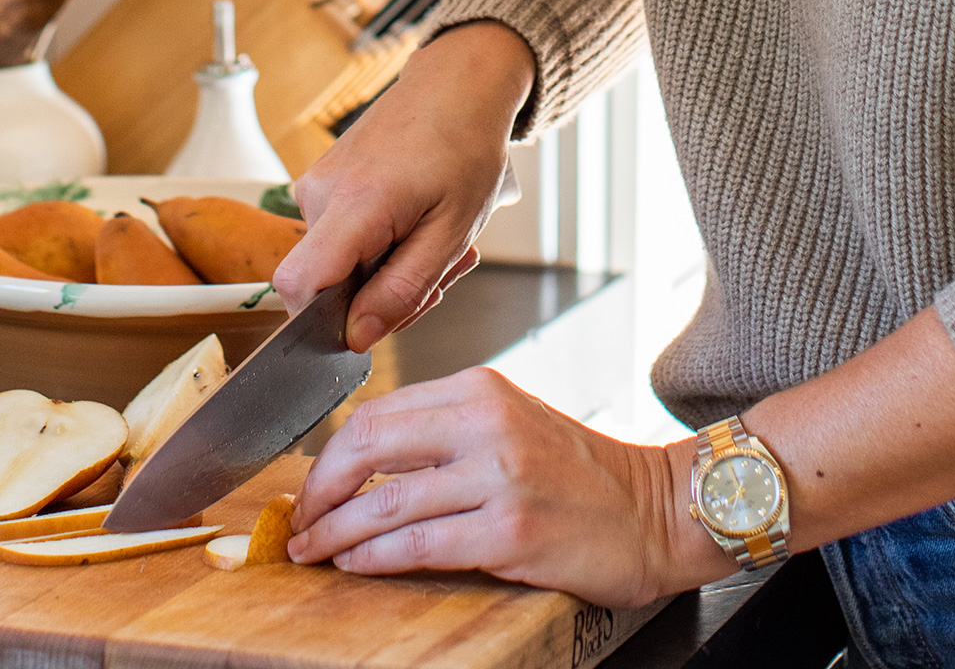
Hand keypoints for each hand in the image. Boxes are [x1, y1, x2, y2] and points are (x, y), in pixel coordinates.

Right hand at [276, 21, 535, 349]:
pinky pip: (338, 240)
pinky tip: (413, 226)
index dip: (325, 322)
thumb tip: (356, 337)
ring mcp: (317, 184)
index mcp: (355, 203)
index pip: (298, 285)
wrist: (456, 85)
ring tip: (433, 240)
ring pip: (335, 266)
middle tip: (437, 274)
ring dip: (385, 271)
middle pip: (323, 286)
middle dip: (379, 298)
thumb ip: (402, 290)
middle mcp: (321, 192)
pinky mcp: (322, 183)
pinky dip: (377, 246)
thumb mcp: (452, 232)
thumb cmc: (464, 146)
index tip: (375, 319)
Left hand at [287, 369, 725, 605]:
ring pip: (387, 502)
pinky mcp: (511, 532)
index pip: (377, 412)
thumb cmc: (580, 474)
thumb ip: (444, 432)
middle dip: (321, 490)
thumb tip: (362, 462)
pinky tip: (356, 565)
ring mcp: (500, 477)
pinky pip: (421, 544)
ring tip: (312, 551)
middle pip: (370, 448)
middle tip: (299, 521)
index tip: (309, 484)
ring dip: (336, 532)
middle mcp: (486, 423)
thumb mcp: (509, 423)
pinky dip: (376, 557)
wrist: (655, 509)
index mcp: (479, 388)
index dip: (330, 454)